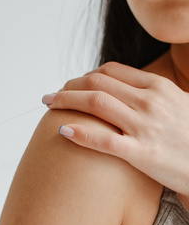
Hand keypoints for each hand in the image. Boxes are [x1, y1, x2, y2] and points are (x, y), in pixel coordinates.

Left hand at [41, 61, 188, 199]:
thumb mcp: (179, 103)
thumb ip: (152, 94)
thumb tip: (126, 89)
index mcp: (157, 86)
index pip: (110, 72)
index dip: (84, 77)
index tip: (70, 87)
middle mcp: (150, 101)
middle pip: (98, 83)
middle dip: (69, 87)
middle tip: (50, 97)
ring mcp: (145, 126)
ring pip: (96, 104)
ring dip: (66, 102)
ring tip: (49, 106)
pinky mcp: (142, 153)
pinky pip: (104, 140)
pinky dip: (81, 133)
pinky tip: (63, 131)